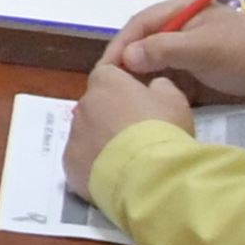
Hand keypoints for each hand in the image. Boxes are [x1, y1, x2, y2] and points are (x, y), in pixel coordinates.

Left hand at [65, 50, 193, 195]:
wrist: (147, 174)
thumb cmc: (162, 130)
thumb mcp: (174, 100)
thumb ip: (160, 87)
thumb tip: (153, 88)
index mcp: (106, 82)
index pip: (107, 69)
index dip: (118, 72)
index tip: (127, 78)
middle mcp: (83, 104)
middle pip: (97, 103)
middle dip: (113, 111)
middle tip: (137, 127)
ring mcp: (74, 134)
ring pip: (88, 132)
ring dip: (103, 138)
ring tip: (128, 155)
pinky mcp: (70, 163)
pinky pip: (83, 158)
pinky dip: (95, 162)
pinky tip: (114, 173)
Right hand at [114, 4, 244, 104]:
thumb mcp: (205, 49)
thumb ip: (165, 50)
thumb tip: (127, 58)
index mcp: (181, 11)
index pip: (139, 25)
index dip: (120, 46)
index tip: (105, 70)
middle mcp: (179, 29)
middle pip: (141, 45)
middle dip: (124, 66)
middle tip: (107, 90)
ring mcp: (186, 53)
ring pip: (150, 66)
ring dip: (137, 82)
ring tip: (120, 101)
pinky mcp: (193, 75)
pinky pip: (165, 82)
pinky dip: (153, 93)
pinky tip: (143, 106)